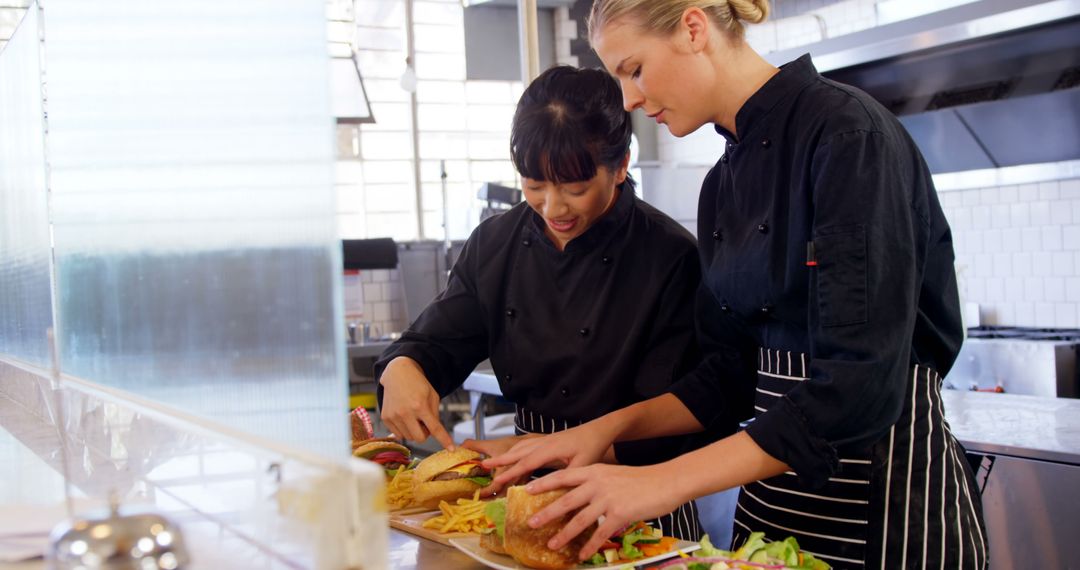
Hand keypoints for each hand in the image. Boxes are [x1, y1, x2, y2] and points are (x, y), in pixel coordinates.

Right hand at [378, 357, 454, 448]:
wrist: (398, 374)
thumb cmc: (418, 384)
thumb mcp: (433, 396)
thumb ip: (435, 415)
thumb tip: (433, 433)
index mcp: (420, 406)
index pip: (435, 428)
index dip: (444, 440)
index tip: (451, 449)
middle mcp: (405, 412)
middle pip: (420, 438)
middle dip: (425, 434)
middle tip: (424, 422)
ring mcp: (394, 416)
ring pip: (409, 438)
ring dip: (414, 431)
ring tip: (413, 417)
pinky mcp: (385, 418)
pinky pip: (398, 435)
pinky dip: (404, 429)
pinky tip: (404, 417)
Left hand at [462, 434, 540, 494]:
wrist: (530, 442)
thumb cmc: (511, 443)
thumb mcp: (491, 444)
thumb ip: (475, 445)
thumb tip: (460, 446)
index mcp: (505, 468)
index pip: (494, 486)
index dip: (485, 492)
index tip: (476, 494)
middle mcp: (514, 477)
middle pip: (501, 495)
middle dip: (489, 499)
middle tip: (478, 501)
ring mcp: (520, 481)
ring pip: (508, 495)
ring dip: (497, 499)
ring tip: (486, 501)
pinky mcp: (523, 483)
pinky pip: (513, 493)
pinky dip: (505, 496)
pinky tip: (498, 496)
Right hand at [483, 422, 616, 487]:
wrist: (598, 429)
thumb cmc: (592, 446)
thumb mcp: (584, 465)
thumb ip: (568, 478)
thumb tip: (555, 493)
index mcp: (551, 448)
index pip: (526, 462)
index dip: (511, 472)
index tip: (497, 480)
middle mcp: (544, 442)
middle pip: (518, 452)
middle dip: (500, 460)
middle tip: (482, 466)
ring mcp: (544, 440)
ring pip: (520, 446)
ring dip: (505, 455)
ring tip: (491, 462)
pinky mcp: (546, 440)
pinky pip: (526, 445)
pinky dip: (515, 451)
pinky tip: (512, 456)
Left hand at [525, 463, 686, 560]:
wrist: (666, 481)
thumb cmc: (641, 479)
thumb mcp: (613, 474)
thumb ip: (596, 483)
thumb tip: (580, 496)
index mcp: (594, 471)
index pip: (563, 476)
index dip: (543, 483)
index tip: (526, 490)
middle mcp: (597, 483)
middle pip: (565, 500)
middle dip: (546, 513)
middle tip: (531, 523)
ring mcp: (607, 498)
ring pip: (579, 520)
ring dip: (564, 535)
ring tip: (552, 545)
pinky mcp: (619, 513)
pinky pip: (600, 533)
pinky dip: (589, 546)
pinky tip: (582, 555)